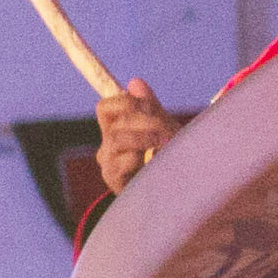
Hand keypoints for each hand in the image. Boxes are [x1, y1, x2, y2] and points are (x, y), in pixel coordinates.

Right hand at [91, 79, 174, 195]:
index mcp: (115, 130)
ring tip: (168, 142)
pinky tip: (159, 161)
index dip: (126, 101)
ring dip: (146, 137)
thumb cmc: (166, 159)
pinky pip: (123, 161)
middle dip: (147, 119)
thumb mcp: (162, 129)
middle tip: (171, 128)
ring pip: (118, 138)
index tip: (152, 108)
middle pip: (117, 121)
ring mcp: (108, 163)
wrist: (171, 196)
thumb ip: (150, 107)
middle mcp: (107, 145)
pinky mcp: (113, 180)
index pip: (106, 107)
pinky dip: (143, 157)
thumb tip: (135, 81)